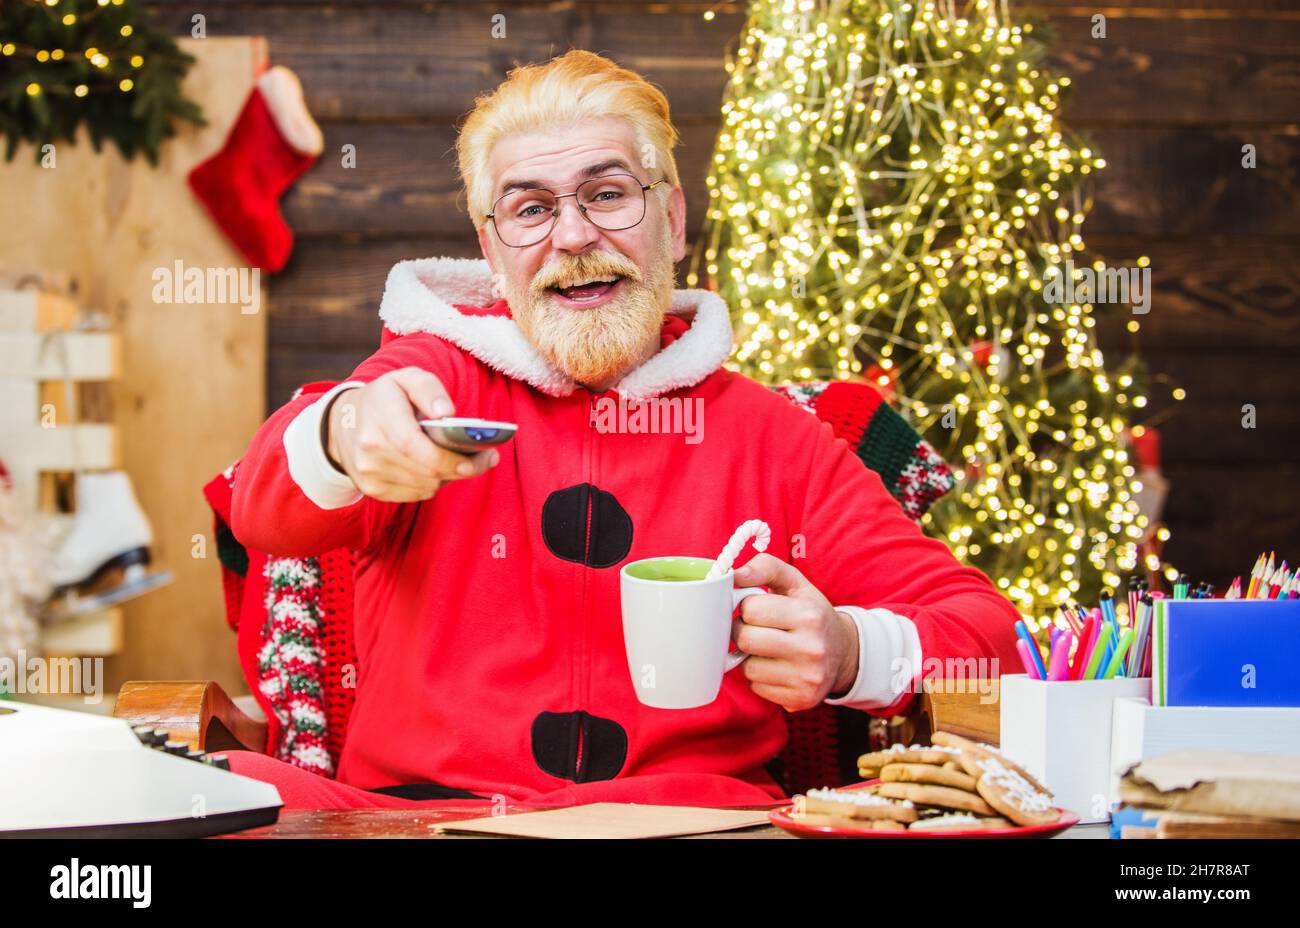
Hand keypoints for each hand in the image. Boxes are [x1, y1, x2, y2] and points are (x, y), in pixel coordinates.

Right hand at [324, 366, 497, 502]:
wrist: (340, 423)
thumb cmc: (383, 398)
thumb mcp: (405, 379)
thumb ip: (429, 389)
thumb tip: (447, 413)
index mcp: (380, 419)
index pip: (418, 448)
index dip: (453, 458)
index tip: (485, 456)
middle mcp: (370, 451)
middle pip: (429, 472)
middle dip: (462, 468)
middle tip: (485, 458)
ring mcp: (369, 474)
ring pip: (426, 486)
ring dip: (447, 475)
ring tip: (458, 459)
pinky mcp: (373, 490)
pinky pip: (416, 494)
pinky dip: (431, 483)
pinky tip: (433, 467)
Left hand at [730, 553, 859, 711]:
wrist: (844, 652)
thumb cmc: (811, 613)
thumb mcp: (795, 583)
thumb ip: (765, 567)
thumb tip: (734, 575)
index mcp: (809, 615)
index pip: (751, 608)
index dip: (748, 607)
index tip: (758, 609)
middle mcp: (812, 648)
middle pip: (745, 639)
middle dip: (743, 631)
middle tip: (756, 628)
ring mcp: (807, 677)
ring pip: (748, 667)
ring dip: (750, 657)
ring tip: (768, 648)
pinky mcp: (800, 699)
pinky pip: (757, 687)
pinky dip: (760, 677)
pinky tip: (776, 666)